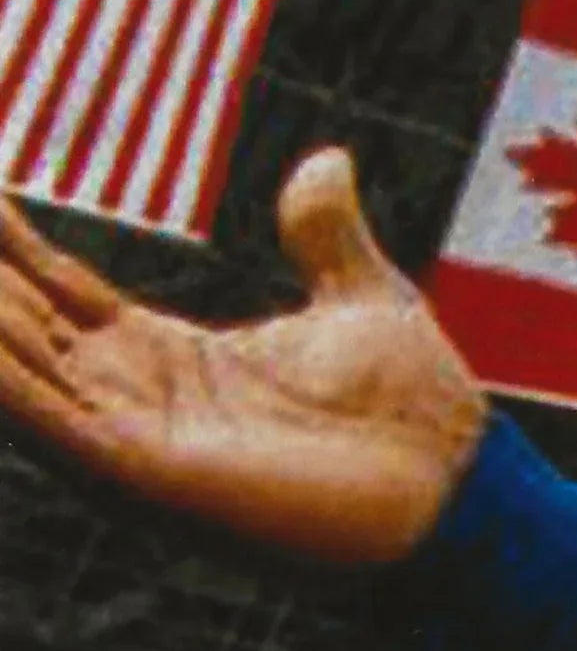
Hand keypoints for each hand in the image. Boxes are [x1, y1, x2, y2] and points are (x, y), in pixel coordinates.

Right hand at [0, 148, 489, 569]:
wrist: (457, 490)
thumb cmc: (413, 415)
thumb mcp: (358, 298)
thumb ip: (324, 231)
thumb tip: (326, 160)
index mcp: (161, 356)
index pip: (50, 288)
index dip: (2, 240)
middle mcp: (125, 396)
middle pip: (8, 321)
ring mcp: (125, 437)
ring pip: (7, 364)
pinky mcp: (142, 471)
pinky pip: (42, 416)